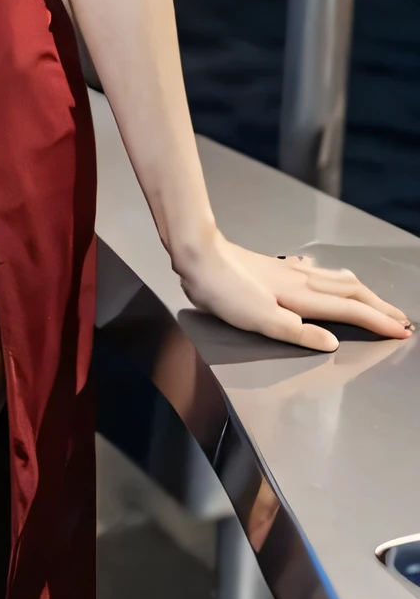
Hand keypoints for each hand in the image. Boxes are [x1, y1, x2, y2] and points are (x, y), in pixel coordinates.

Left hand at [177, 230, 411, 353]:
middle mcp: (302, 280)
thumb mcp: (260, 321)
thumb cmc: (224, 291)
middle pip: (352, 291)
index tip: (401, 331)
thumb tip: (332, 343)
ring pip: (337, 279)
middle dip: (379, 306)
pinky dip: (333, 280)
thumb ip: (298, 333)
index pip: (350, 310)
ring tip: (376, 301)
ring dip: (362, 292)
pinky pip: (317, 273)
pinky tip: (325, 279)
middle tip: (401, 319)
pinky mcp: (276, 267)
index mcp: (302, 296)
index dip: (378, 322)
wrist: (199, 255)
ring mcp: (290, 270)